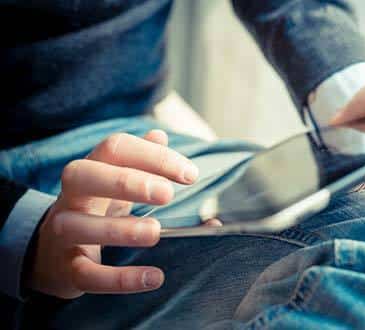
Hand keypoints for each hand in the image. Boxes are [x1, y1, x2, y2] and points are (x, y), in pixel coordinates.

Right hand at [28, 130, 198, 298]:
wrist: (50, 253)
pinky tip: (154, 277)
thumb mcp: (115, 182)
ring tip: (156, 232)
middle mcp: (72, 196)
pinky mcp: (68, 269)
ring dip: (120, 229)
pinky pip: (88, 274)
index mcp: (92, 169)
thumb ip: (140, 160)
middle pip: (85, 176)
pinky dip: (119, 279)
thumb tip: (159, 134)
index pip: (116, 148)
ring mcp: (64, 232)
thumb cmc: (95, 209)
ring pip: (78, 226)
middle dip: (126, 181)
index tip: (189, 175)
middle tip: (167, 194)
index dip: (153, 156)